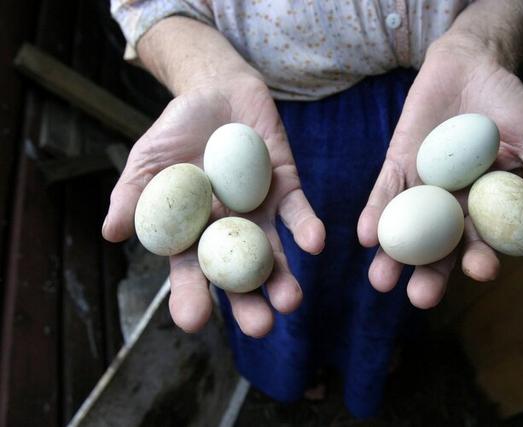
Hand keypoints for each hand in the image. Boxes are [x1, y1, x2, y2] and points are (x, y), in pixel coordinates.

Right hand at [103, 61, 324, 337]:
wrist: (212, 92)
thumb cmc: (174, 132)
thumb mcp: (146, 161)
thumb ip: (133, 195)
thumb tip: (110, 233)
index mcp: (193, 234)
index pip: (191, 273)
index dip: (191, 296)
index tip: (193, 321)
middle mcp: (229, 231)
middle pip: (239, 275)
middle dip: (250, 303)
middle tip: (260, 327)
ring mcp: (259, 213)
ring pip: (274, 253)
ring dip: (284, 277)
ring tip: (291, 300)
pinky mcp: (286, 188)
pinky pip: (298, 212)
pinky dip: (306, 227)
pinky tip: (313, 243)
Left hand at [357, 35, 522, 308]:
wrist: (474, 65)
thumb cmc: (509, 106)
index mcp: (482, 208)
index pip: (480, 243)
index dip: (480, 259)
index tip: (483, 271)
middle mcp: (448, 205)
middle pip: (437, 248)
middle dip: (428, 275)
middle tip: (419, 298)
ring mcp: (420, 187)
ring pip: (405, 228)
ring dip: (391, 256)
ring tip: (381, 281)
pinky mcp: (397, 164)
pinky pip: (384, 192)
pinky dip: (374, 213)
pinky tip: (365, 236)